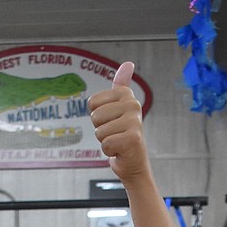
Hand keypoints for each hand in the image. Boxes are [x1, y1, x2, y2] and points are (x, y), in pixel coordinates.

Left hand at [88, 61, 147, 183]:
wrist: (134, 162)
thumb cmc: (123, 135)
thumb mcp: (119, 108)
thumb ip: (121, 85)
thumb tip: (128, 63)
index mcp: (126, 94)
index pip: (92, 103)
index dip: (97, 117)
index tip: (111, 122)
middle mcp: (133, 104)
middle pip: (95, 116)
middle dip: (100, 130)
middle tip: (115, 134)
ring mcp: (134, 121)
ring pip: (100, 131)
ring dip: (105, 141)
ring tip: (118, 141)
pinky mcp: (133, 139)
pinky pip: (106, 144)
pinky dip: (110, 152)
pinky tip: (120, 150)